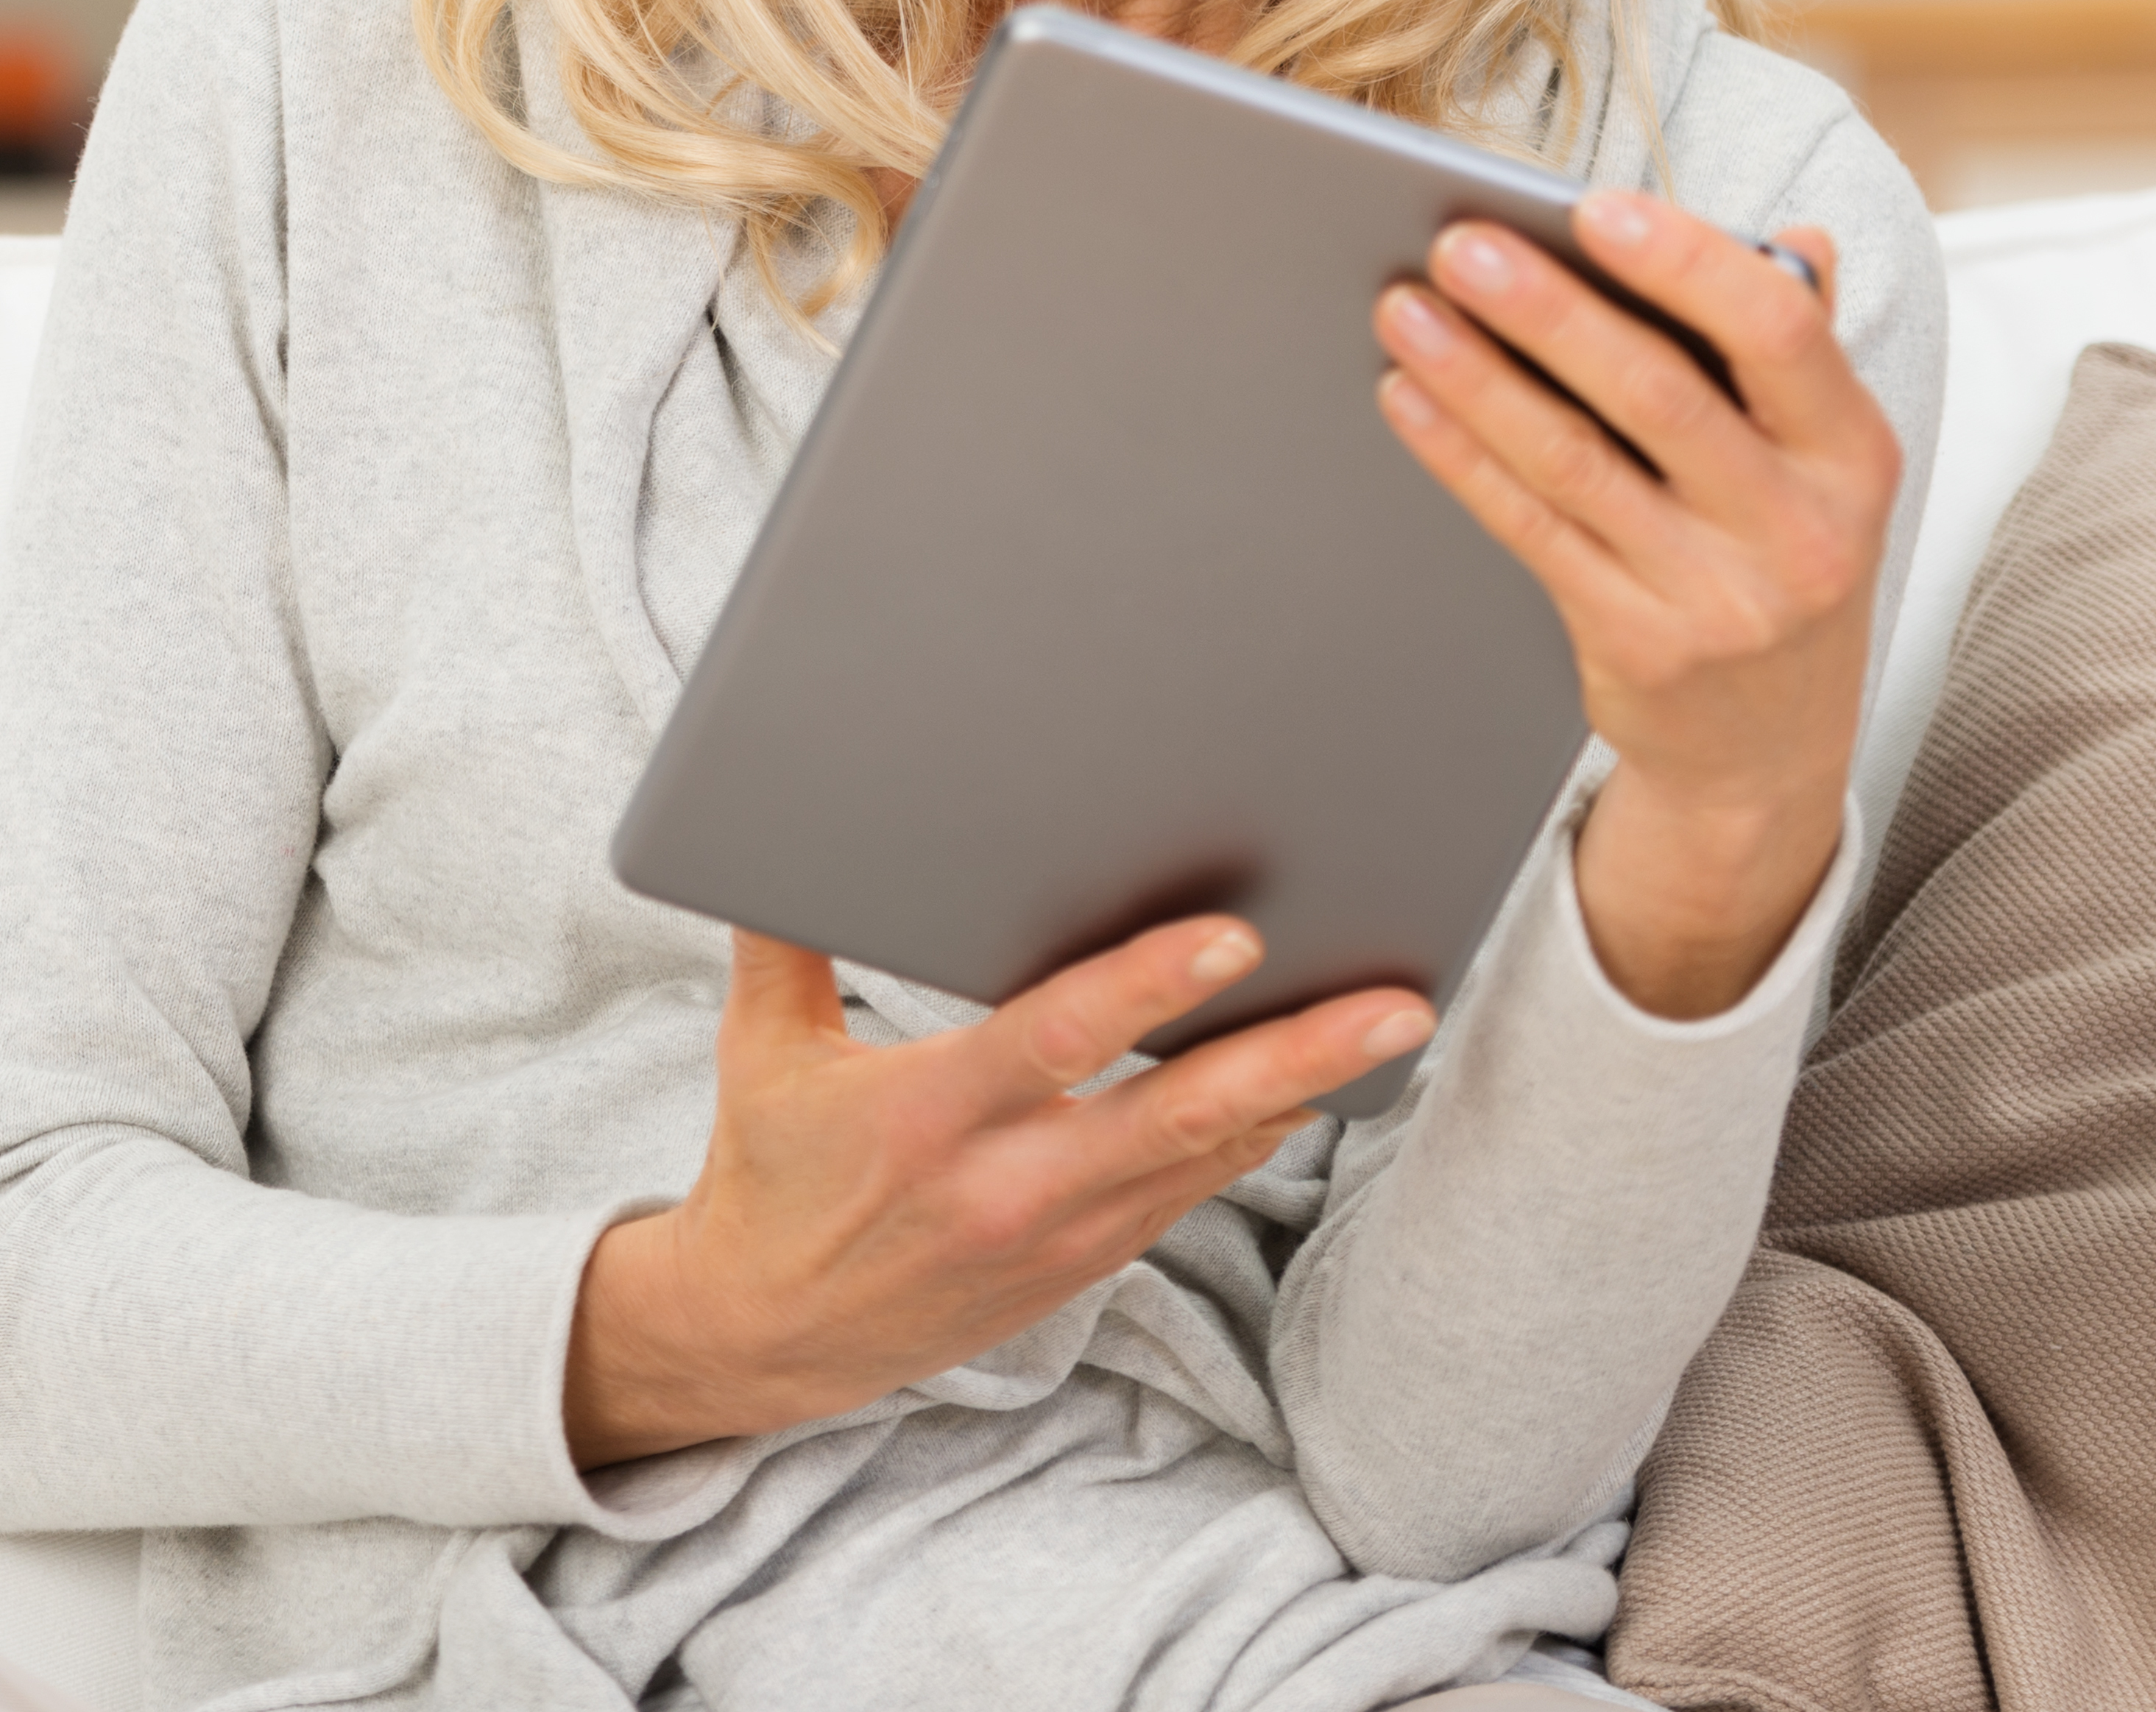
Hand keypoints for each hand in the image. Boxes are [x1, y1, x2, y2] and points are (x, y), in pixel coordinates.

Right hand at [561, 918, 1429, 1468]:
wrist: (771, 1336)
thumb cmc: (769, 1175)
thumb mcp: (759, 1051)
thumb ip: (781, 939)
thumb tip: (784, 819)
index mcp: (930, 1117)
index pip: (1058, 1042)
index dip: (1150, 988)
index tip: (1235, 939)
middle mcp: (1010, 1183)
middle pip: (1180, 1112)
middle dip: (1296, 1054)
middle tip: (1395, 1009)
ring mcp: (1061, 1233)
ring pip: (1209, 1154)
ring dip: (1301, 1091)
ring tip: (1390, 1028)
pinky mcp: (1086, 1261)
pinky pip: (1192, 1188)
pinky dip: (1254, 1133)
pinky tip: (1311, 1084)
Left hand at [1373, 195, 1896, 1019]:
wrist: (1771, 752)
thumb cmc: (1783, 561)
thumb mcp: (1826, 464)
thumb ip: (1802, 346)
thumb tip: (1792, 238)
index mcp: (1852, 453)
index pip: (1780, 332)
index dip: (1687, 262)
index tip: (1595, 207)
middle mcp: (1797, 527)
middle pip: (1658, 395)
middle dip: (1549, 312)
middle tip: (1462, 246)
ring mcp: (1716, 595)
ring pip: (1574, 462)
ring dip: (1478, 378)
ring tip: (1405, 310)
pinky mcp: (1636, 643)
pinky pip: (1531, 529)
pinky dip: (1462, 456)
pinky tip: (1409, 399)